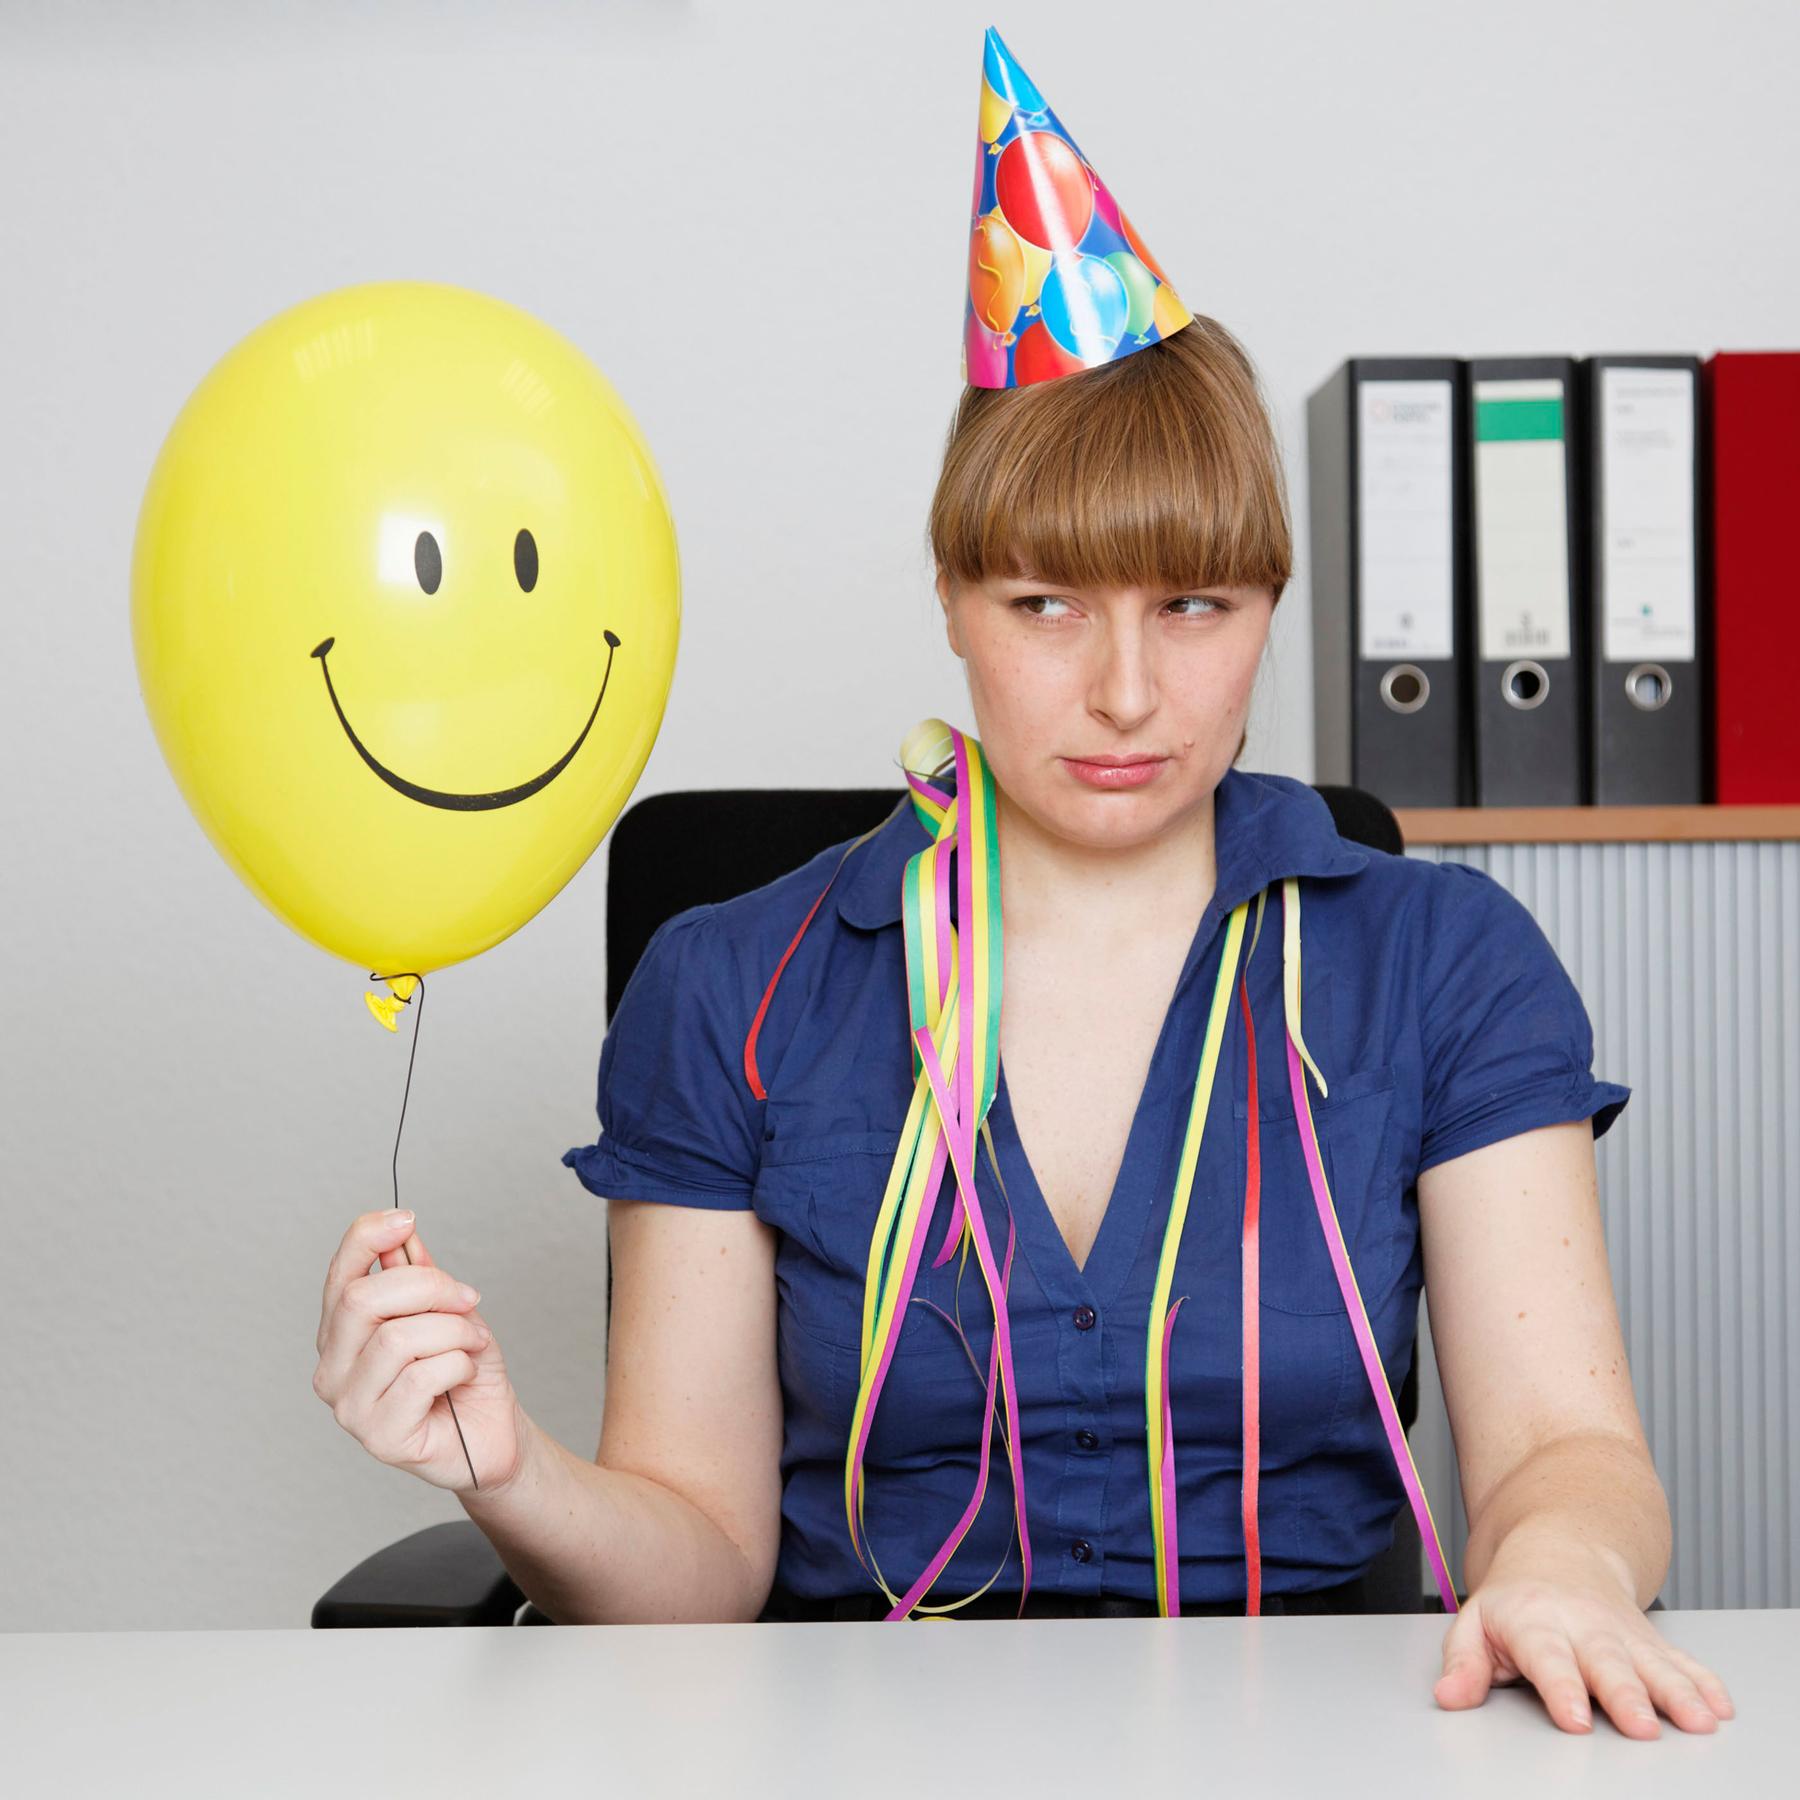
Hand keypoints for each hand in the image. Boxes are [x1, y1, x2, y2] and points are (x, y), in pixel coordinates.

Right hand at [313, 1208, 524, 1494]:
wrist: (495, 1432)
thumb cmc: (466, 1373)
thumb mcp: (448, 1311)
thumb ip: (418, 1275)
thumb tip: (400, 1233)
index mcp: (342, 1334)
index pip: (339, 1275)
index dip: (366, 1238)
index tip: (406, 1219)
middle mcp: (333, 1369)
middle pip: (362, 1300)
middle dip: (429, 1288)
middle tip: (468, 1299)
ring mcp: (350, 1407)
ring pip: (398, 1339)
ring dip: (453, 1332)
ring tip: (472, 1345)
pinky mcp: (379, 1437)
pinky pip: (421, 1377)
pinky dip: (459, 1365)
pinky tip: (464, 1376)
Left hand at [1434, 1540, 1735, 1736]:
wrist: (1560, 1548)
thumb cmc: (1515, 1600)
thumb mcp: (1476, 1623)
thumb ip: (1464, 1663)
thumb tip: (1448, 1696)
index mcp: (1535, 1622)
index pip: (1548, 1658)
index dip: (1561, 1688)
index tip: (1574, 1720)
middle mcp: (1584, 1626)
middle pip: (1607, 1663)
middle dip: (1627, 1696)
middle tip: (1642, 1727)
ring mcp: (1623, 1633)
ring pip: (1653, 1663)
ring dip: (1678, 1693)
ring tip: (1699, 1721)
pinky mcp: (1652, 1641)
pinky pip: (1682, 1660)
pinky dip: (1704, 1682)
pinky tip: (1720, 1705)